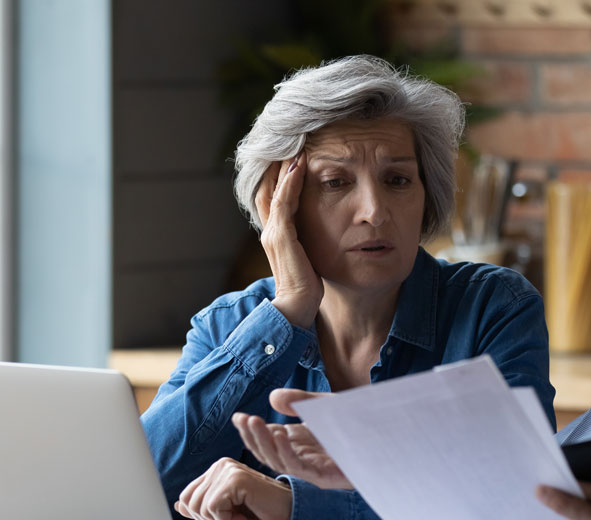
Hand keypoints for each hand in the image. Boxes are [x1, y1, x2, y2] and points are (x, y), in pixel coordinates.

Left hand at [175, 458, 292, 519]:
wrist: (290, 511)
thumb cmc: (262, 510)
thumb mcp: (228, 510)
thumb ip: (204, 505)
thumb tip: (180, 506)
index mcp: (217, 470)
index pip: (187, 496)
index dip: (202, 515)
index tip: (225, 518)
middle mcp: (221, 465)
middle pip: (191, 503)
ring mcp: (228, 470)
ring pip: (201, 507)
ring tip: (242, 518)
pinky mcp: (236, 479)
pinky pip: (214, 508)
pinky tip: (246, 517)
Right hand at [232, 388, 353, 489]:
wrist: (388, 433)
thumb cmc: (358, 422)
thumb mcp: (325, 405)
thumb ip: (300, 401)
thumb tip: (274, 397)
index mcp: (301, 444)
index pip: (268, 441)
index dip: (251, 431)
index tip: (238, 417)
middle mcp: (305, 458)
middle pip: (269, 454)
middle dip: (253, 437)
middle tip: (244, 419)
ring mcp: (314, 469)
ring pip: (280, 462)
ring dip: (265, 443)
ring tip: (254, 423)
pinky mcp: (327, 476)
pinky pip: (300, 467)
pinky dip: (286, 452)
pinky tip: (278, 436)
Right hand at [255, 154, 322, 327]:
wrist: (296, 309)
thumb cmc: (307, 286)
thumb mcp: (308, 257)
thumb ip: (309, 241)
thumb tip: (323, 228)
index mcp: (276, 233)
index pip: (273, 195)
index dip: (279, 173)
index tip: (293, 152)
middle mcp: (270, 230)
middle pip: (267, 186)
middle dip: (277, 163)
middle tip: (291, 139)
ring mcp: (273, 233)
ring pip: (273, 189)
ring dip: (284, 165)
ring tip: (296, 144)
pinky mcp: (281, 238)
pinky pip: (283, 203)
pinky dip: (290, 182)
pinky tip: (299, 165)